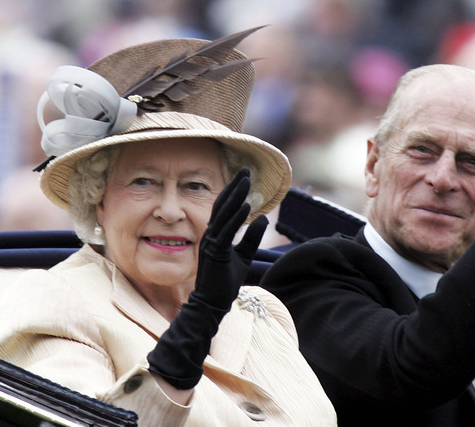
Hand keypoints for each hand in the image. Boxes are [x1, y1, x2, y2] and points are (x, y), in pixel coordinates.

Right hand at [147, 168, 267, 388]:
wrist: (213, 303)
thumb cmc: (225, 281)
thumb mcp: (244, 256)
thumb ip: (252, 238)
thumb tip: (263, 219)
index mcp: (217, 234)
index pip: (225, 207)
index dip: (234, 190)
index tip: (245, 175)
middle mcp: (211, 234)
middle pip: (223, 205)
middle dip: (235, 187)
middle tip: (247, 170)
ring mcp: (210, 242)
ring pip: (223, 214)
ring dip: (236, 197)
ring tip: (246, 182)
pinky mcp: (213, 253)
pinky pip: (225, 231)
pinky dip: (236, 218)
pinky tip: (246, 206)